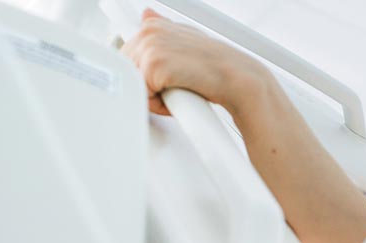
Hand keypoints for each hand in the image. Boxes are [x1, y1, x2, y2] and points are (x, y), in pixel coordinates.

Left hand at [121, 9, 271, 115]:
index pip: (127, 57)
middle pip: (127, 72)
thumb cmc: (216, 68)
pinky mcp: (154, 67)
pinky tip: (180, 97)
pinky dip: (160, 105)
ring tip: (179, 92)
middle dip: (147, 86)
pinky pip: (143, 97)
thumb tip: (146, 13)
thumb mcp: (187, 40)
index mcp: (153, 26)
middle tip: (175, 89)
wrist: (238, 80)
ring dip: (153, 97)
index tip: (161, 82)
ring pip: (134, 85)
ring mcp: (150, 48)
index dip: (142, 75)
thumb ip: (164, 30)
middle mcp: (149, 32)